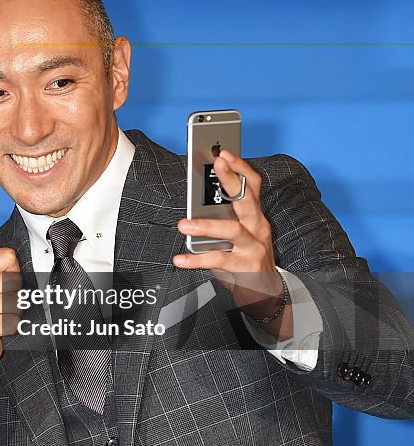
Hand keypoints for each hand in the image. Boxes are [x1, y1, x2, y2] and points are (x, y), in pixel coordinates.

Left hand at [173, 150, 291, 337]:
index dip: (240, 167)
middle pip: (246, 199)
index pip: (252, 185)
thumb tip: (196, 201)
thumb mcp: (239, 233)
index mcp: (255, 215)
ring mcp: (254, 247)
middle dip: (231, 180)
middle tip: (215, 166)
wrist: (265, 293)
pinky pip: (219, 260)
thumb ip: (223, 216)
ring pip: (232, 230)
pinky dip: (197, 260)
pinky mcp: (246, 267)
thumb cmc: (246, 258)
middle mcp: (258, 227)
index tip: (224, 152)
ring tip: (183, 224)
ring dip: (206, 225)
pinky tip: (180, 259)